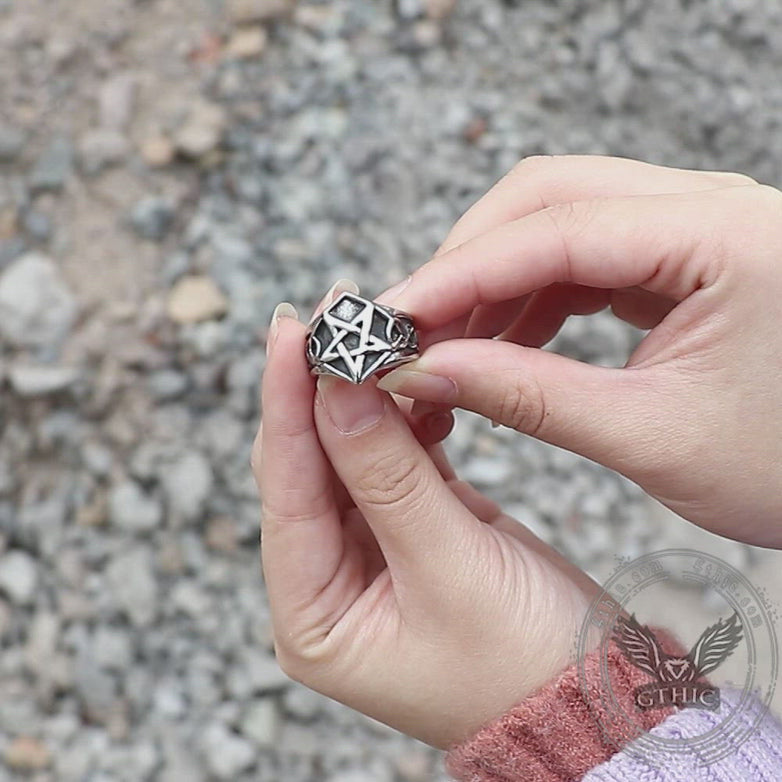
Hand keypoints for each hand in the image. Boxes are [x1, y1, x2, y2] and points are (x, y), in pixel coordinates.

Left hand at [253, 282, 601, 748]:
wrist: (593, 696)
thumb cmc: (525, 664)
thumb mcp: (450, 568)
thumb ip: (389, 475)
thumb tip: (340, 385)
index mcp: (312, 616)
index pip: (285, 490)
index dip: (286, 403)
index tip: (290, 329)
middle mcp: (326, 582)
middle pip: (309, 465)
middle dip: (323, 386)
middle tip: (338, 312)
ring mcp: (367, 551)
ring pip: (353, 453)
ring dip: (369, 395)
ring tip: (384, 335)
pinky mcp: (409, 526)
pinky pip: (394, 458)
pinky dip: (406, 418)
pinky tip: (419, 381)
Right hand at [374, 154, 781, 546]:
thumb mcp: (649, 436)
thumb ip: (527, 396)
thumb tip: (425, 372)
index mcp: (727, 238)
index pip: (554, 231)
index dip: (459, 274)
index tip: (392, 317)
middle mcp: (712, 208)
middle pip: (549, 197)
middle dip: (469, 260)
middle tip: (412, 325)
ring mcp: (696, 227)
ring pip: (561, 219)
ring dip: (494, 277)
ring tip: (449, 344)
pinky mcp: (682, 257)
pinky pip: (585, 253)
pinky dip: (531, 293)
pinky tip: (502, 341)